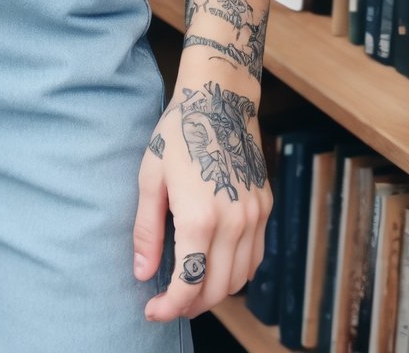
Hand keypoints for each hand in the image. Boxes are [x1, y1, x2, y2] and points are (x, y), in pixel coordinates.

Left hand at [132, 70, 271, 320]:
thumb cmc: (178, 133)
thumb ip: (147, 230)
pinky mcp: (265, 208)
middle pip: (216, 289)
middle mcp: (233, 222)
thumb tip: (143, 273)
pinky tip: (215, 266)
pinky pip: (256, 257)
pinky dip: (236, 272)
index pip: (188, 283)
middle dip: (191, 306)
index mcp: (199, 216)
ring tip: (191, 287)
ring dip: (215, 292)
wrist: (220, 98)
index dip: (169, 306)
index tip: (152, 310)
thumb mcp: (150, 177)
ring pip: (240, 279)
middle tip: (169, 303)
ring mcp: (254, 216)